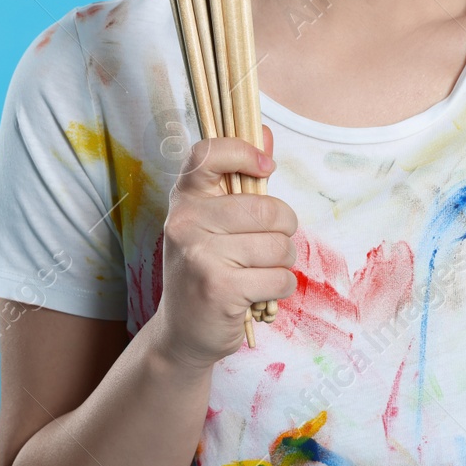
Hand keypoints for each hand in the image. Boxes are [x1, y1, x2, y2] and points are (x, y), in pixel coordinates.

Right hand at [149, 124, 296, 369]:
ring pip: (279, 247)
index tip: (266, 167)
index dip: (245, 151)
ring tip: (257, 271)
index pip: (210, 152)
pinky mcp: (220, 289)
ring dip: (281, 263)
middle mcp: (186, 223)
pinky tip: (258, 293)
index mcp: (185, 199)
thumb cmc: (207, 267)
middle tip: (267, 244)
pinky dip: (280, 288)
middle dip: (283, 229)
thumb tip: (267, 133)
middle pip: (268, 210)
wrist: (181, 332)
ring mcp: (201, 256)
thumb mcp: (214, 220)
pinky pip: (280, 278)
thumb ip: (241, 177)